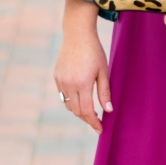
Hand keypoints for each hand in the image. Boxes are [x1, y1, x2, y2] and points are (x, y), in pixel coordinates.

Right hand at [54, 0, 111, 134]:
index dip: (94, 123)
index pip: (88, 111)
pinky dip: (72, 101)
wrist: (77, 34)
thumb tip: (108, 110)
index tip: (101, 129)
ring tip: (90, 111)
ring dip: (79, 111)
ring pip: (69, 105)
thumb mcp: (104, 72)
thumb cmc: (94, 52)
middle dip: (88, 119)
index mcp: (83, 83)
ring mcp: (61, 80)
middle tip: (97, 122)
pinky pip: (64, 96)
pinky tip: (81, 99)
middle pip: (77, 111)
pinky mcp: (57, 76)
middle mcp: (69, 84)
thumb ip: (105, 92)